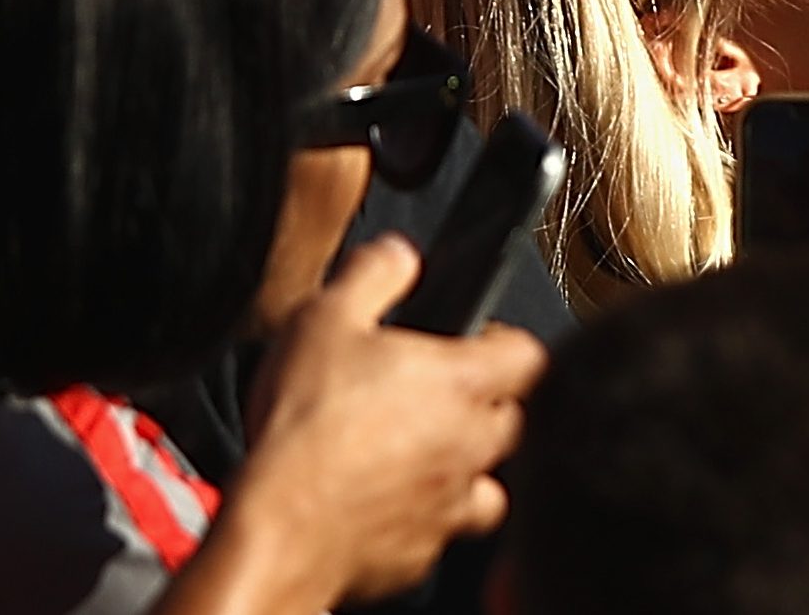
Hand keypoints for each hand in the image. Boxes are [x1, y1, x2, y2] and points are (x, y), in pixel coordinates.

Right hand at [185, 234, 546, 611]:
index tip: (480, 340)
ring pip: (488, 483)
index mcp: (462, 383)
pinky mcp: (422, 554)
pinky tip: (387, 502)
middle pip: (514, 418)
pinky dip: (425, 517)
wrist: (278, 528)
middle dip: (486, 403)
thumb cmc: (304, 428)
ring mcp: (451, 504)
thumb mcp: (325, 318)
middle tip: (436, 392)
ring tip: (418, 452)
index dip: (507, 341)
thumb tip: (400, 255)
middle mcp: (471, 445)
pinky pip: (442, 531)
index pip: (531, 354)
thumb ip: (374, 274)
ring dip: (464, 465)